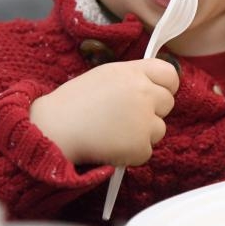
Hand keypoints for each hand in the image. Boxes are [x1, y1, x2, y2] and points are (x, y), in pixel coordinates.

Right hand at [29, 59, 179, 165]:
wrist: (54, 129)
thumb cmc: (75, 102)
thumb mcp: (105, 76)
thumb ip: (132, 78)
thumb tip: (154, 86)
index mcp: (133, 73)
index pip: (170, 74)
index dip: (166, 86)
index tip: (157, 94)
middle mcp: (143, 93)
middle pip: (167, 102)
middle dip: (152, 111)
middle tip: (125, 117)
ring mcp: (144, 120)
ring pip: (159, 129)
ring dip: (142, 133)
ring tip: (113, 131)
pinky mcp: (140, 146)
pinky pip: (146, 150)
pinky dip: (131, 153)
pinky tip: (110, 145)